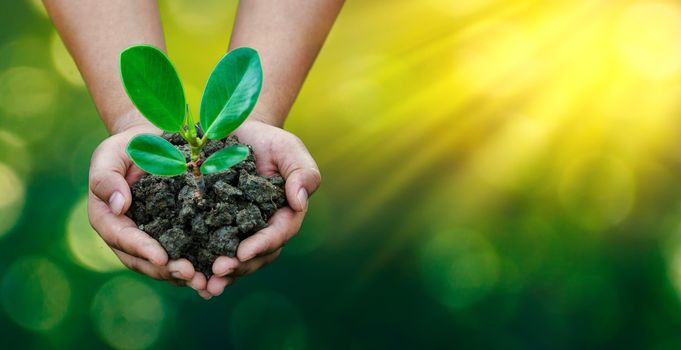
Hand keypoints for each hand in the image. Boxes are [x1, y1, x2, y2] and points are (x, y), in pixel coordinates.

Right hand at [87, 113, 209, 295]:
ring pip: (164, 264)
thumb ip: (106, 179)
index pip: (123, 238)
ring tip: (205, 281)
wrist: (154, 143)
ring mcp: (152, 238)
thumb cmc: (128, 147)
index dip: (142, 249)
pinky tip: (216, 271)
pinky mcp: (175, 234)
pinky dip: (198, 264)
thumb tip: (119, 206)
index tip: (161, 257)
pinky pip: (185, 253)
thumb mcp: (110, 155)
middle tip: (190, 274)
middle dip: (167, 269)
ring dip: (183, 275)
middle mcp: (128, 235)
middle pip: (144, 260)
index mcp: (109, 219)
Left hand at [205, 119, 321, 297]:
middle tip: (218, 272)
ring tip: (203, 284)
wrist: (237, 133)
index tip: (243, 252)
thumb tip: (299, 201)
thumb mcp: (289, 148)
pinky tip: (187, 275)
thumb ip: (302, 172)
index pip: (277, 234)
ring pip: (234, 260)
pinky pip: (209, 250)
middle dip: (238, 267)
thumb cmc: (269, 142)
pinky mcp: (214, 229)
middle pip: (256, 256)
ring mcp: (239, 233)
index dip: (261, 245)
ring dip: (221, 274)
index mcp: (284, 215)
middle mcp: (263, 230)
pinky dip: (201, 264)